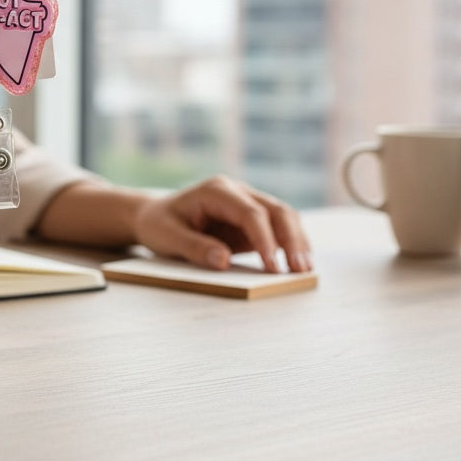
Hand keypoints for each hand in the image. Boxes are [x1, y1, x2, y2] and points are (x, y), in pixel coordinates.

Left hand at [132, 176, 312, 272]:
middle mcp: (236, 192)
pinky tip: (297, 264)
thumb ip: (194, 247)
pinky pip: (278, 229)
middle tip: (300, 269)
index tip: (272, 266)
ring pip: (284, 216)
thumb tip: (223, 260)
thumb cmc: (159, 224)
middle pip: (276, 210)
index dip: (265, 239)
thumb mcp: (167, 237)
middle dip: (291, 239)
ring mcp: (247, 204)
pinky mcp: (252, 220)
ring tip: (305, 269)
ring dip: (297, 242)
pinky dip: (290, 244)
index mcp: (216, 191)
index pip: (251, 212)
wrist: (154, 216)